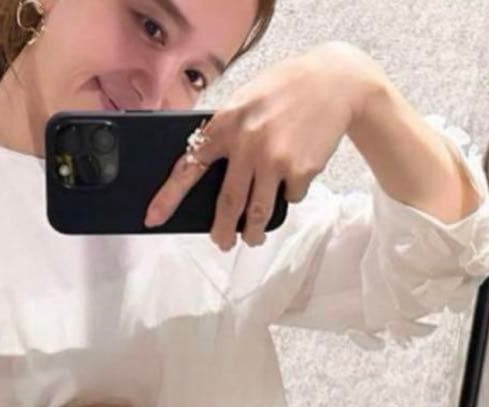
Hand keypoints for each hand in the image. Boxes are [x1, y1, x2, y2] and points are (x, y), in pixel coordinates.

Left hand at [143, 40, 384, 250]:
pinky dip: (289, 194)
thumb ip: (226, 131)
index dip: (169, 196)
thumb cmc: (285, 90)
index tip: (154, 218)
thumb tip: (206, 168)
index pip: (189, 167)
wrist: (335, 82)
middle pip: (227, 203)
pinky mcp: (300, 170)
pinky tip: (294, 176)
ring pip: (257, 212)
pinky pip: (290, 197)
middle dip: (221, 231)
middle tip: (221, 243)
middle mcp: (247, 144)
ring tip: (252, 238)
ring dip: (252, 232)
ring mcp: (274, 159)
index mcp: (225, 124)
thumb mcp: (245, 100)